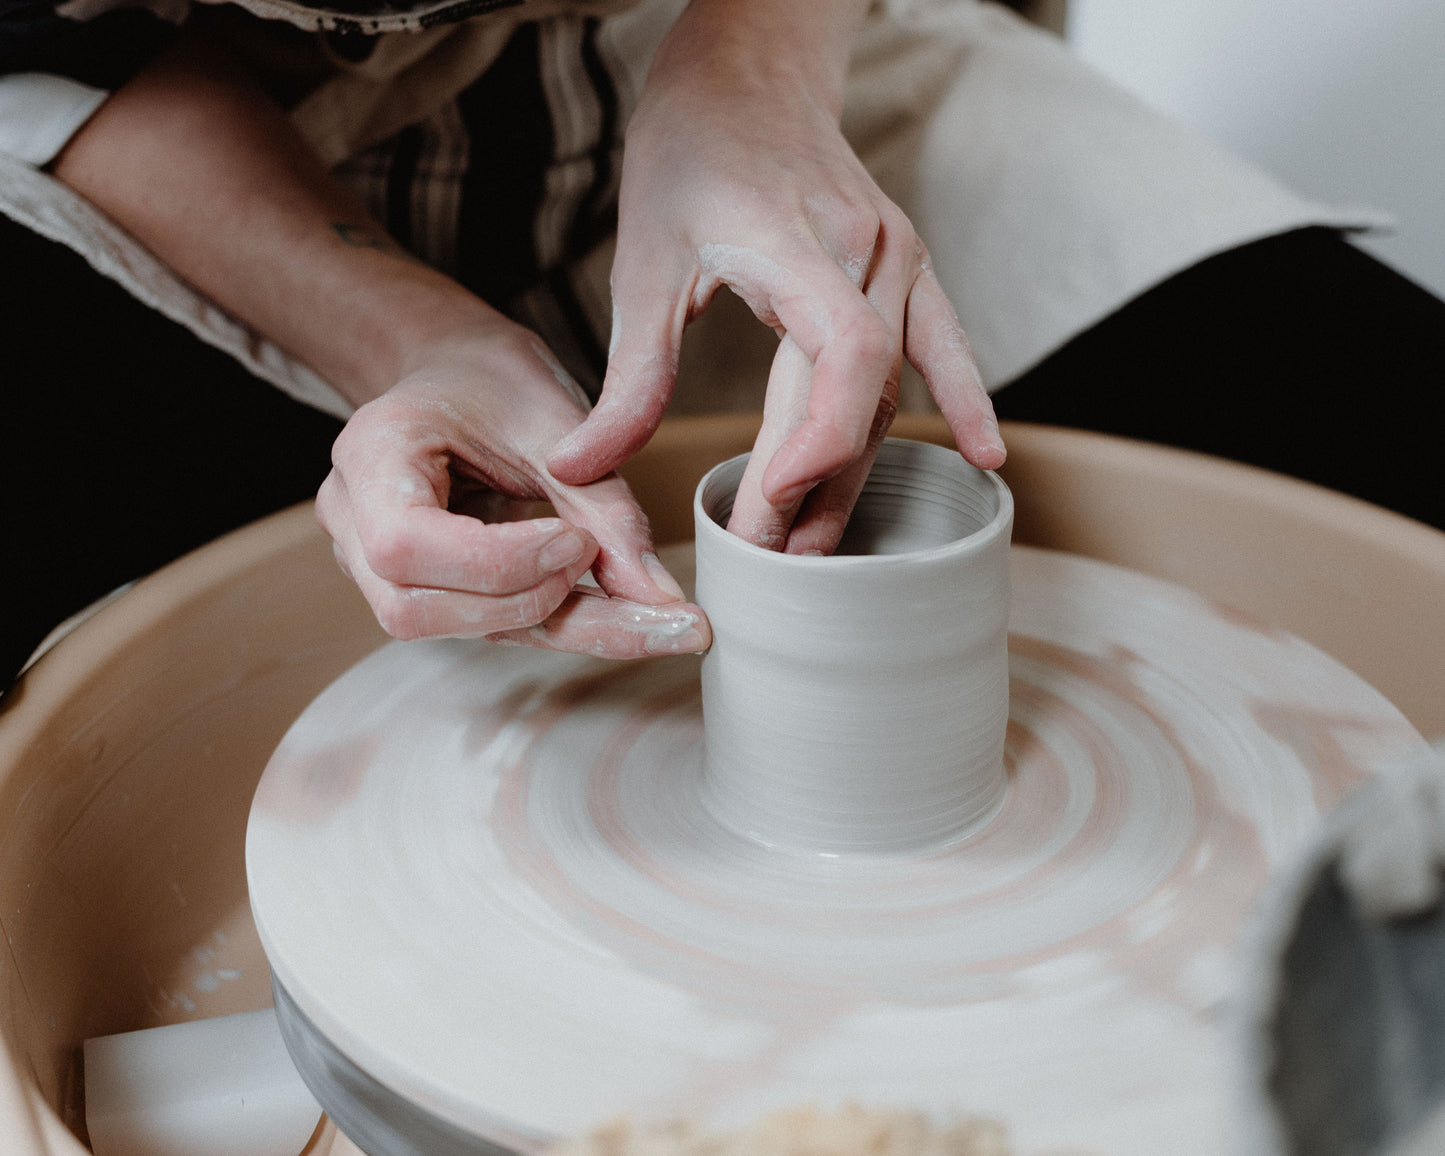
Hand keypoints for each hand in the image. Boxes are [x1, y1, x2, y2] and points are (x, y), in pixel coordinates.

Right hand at [316, 326, 708, 656]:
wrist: (455, 368)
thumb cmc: (493, 378)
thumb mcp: (554, 419)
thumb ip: (605, 506)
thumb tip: (661, 597)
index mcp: (369, 453)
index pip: (406, 544)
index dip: (498, 562)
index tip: (581, 542)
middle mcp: (352, 519)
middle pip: (414, 608)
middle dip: (526, 603)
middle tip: (613, 572)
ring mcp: (373, 562)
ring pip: (449, 629)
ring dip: (553, 625)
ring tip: (642, 612)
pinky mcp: (422, 587)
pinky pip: (484, 623)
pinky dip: (558, 623)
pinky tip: (627, 618)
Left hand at [547, 0, 1004, 553]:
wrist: (746, 74)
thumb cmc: (688, 156)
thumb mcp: (643, 261)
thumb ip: (628, 374)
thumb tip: (578, 464)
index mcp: (795, 241)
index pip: (843, 356)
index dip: (819, 441)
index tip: (768, 504)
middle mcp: (865, 248)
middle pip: (861, 394)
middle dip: (813, 488)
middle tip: (766, 559)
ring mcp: (897, 255)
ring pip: (892, 389)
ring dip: (856, 472)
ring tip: (815, 548)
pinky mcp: (907, 264)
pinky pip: (945, 344)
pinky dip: (961, 401)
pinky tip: (985, 457)